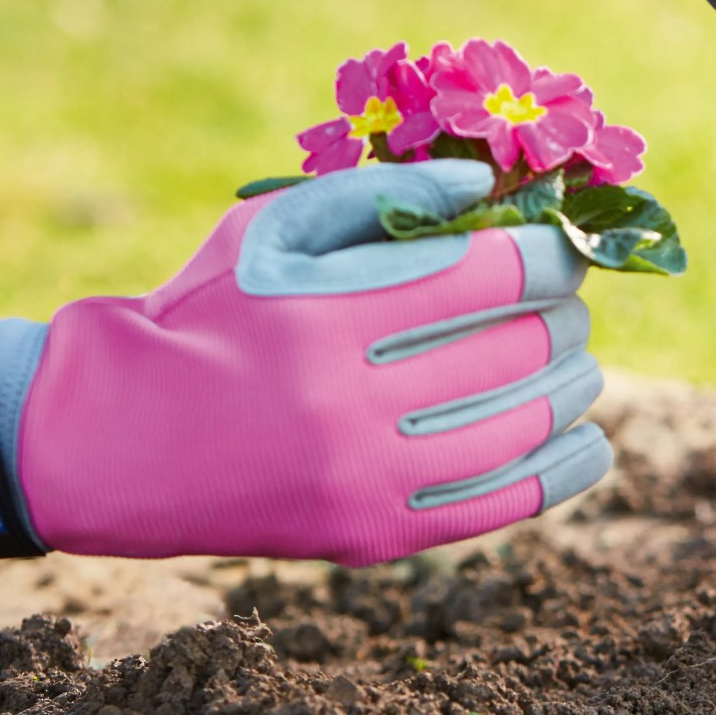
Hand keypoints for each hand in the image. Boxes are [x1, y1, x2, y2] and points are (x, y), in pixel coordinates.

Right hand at [0, 161, 610, 563]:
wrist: (125, 440)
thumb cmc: (206, 315)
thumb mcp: (270, 230)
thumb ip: (378, 197)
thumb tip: (485, 181)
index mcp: (330, 314)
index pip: (490, 276)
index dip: (551, 256)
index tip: (567, 250)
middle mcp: (352, 401)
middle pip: (514, 350)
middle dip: (562, 320)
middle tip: (568, 308)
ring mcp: (367, 476)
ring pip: (519, 426)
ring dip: (571, 388)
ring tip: (579, 366)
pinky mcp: (376, 533)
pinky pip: (500, 504)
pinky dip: (561, 470)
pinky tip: (591, 441)